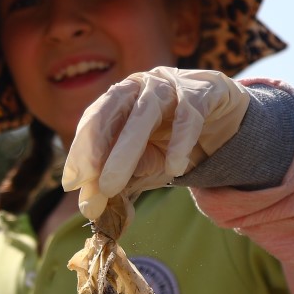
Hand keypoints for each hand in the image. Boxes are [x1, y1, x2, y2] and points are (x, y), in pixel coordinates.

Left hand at [62, 67, 251, 220]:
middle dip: (97, 151)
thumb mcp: (144, 161)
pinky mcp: (201, 92)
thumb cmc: (173, 137)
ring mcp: (169, 85)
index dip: (80, 150)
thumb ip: (120, 178)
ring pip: (144, 113)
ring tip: (113, 185)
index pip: (93, 120)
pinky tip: (174, 168)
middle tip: (92, 187)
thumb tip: (90, 208)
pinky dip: (179, 142)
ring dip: (126, 150)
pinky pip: (188, 115)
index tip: (71, 183)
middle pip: (111, 113)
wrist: (222, 117)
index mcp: (119, 98)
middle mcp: (139, 86)